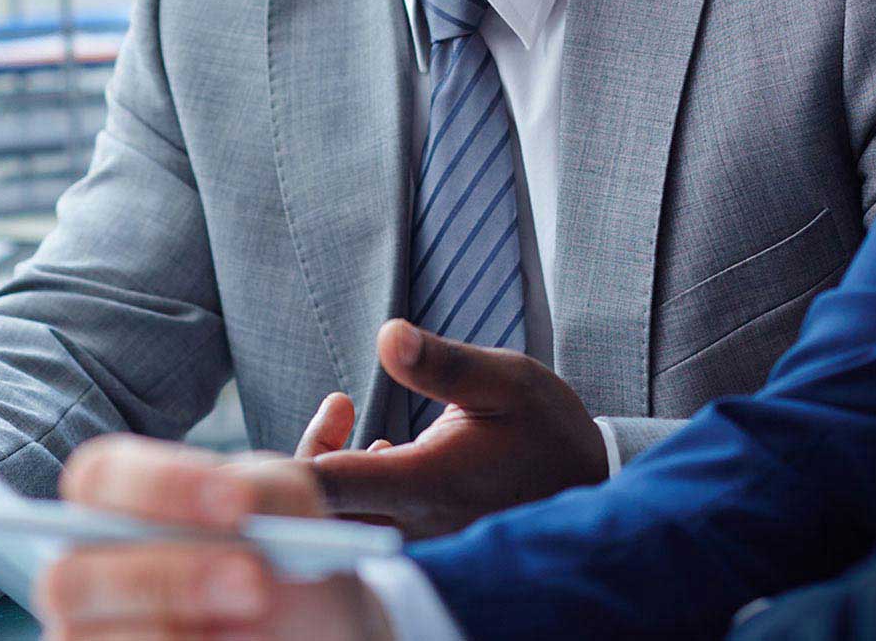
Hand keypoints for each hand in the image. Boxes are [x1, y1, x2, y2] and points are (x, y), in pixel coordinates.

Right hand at [41, 435, 389, 640]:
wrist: (299, 616)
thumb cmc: (275, 546)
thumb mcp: (284, 505)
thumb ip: (263, 496)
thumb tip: (239, 510)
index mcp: (114, 497)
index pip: (100, 478)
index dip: (160, 488)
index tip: (237, 503)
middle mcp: (83, 567)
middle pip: (75, 576)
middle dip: (167, 579)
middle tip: (252, 582)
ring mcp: (89, 632)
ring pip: (101, 640)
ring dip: (179, 634)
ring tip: (258, 627)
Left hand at [309, 320, 606, 538]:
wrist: (589, 490)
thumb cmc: (548, 432)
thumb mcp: (506, 381)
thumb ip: (442, 363)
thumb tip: (388, 335)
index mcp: (426, 483)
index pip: (327, 487)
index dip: (286, 466)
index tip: (301, 421)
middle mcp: (411, 522)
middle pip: (316, 514)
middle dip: (301, 462)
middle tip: (336, 409)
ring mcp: (412, 538)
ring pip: (335, 521)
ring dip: (324, 470)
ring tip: (344, 413)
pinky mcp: (416, 540)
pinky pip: (359, 524)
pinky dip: (348, 485)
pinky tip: (373, 447)